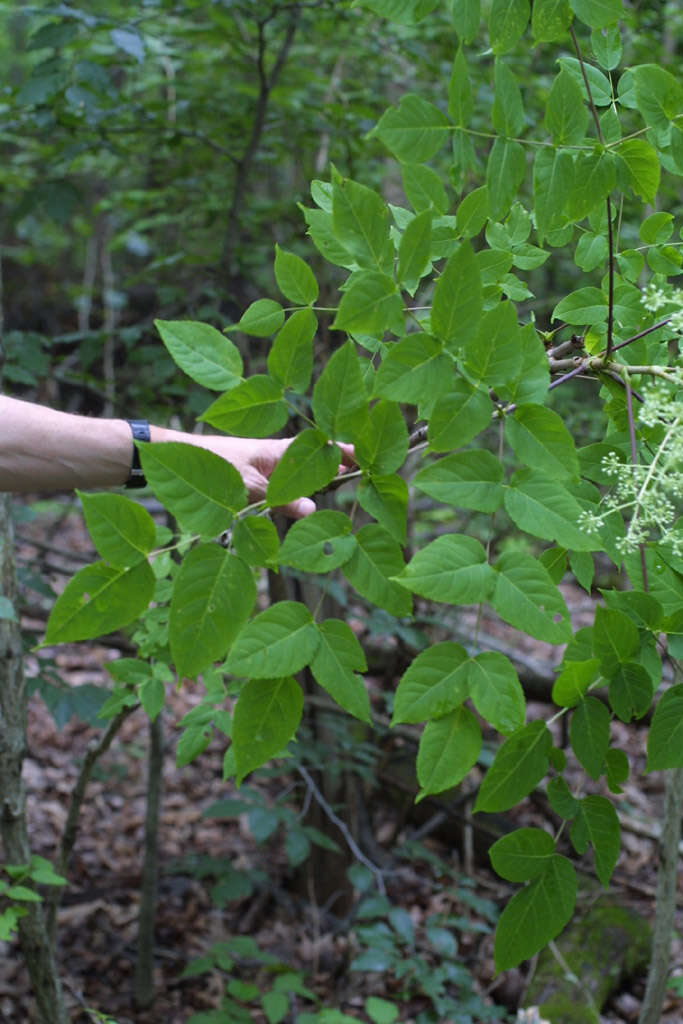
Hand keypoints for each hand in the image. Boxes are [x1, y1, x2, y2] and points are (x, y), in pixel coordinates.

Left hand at [189, 435, 355, 518]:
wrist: (174, 460)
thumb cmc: (209, 465)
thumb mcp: (245, 486)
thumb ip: (280, 499)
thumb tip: (314, 508)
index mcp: (279, 449)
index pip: (322, 445)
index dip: (346, 449)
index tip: (369, 456)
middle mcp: (278, 457)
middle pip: (317, 460)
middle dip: (340, 466)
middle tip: (368, 473)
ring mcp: (269, 469)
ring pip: (303, 474)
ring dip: (321, 479)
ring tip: (349, 483)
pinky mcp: (258, 482)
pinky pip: (287, 486)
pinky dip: (301, 492)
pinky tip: (310, 500)